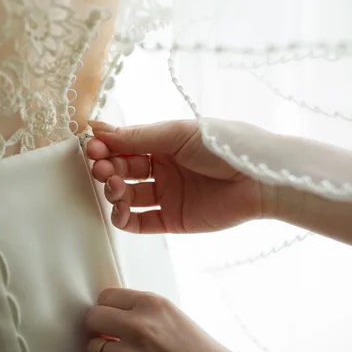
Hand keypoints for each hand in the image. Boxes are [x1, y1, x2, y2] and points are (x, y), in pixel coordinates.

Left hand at [85, 288, 245, 351]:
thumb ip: (141, 309)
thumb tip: (113, 309)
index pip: (106, 295)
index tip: (107, 312)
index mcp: (152, 303)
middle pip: (94, 317)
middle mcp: (140, 325)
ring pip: (94, 347)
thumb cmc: (198, 349)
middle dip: (98, 326)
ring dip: (101, 351)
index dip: (106, 306)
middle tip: (105, 332)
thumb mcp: (170, 314)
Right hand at [86, 120, 270, 233]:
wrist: (259, 179)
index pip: (124, 145)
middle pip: (122, 171)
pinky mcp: (172, 220)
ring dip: (114, 192)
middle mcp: (161, 168)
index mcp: (161, 143)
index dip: (105, 147)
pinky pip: (140, 223)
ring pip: (127, 197)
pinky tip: (121, 212)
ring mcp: (166, 195)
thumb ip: (138, 135)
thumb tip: (97, 127)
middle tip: (103, 169)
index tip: (92, 148)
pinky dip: (124, 220)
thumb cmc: (223, 146)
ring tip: (118, 188)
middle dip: (108, 169)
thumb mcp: (177, 134)